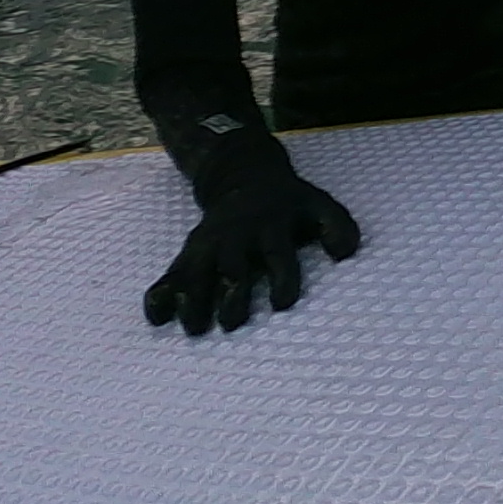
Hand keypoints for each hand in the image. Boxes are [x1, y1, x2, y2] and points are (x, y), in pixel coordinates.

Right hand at [143, 152, 360, 334]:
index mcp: (272, 225)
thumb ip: (339, 227)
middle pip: (232, 266)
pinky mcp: (190, 250)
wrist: (244, 175)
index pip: (278, 253)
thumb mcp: (319, 204)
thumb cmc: (288, 203)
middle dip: (231, 294)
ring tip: (195, 328)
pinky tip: (157, 318)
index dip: (282, 278)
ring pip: (197, 270)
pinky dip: (161, 294)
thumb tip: (344, 254)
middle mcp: (238, 235)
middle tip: (232, 322)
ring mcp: (210, 242)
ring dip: (194, 299)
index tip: (282, 302)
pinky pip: (171, 271)